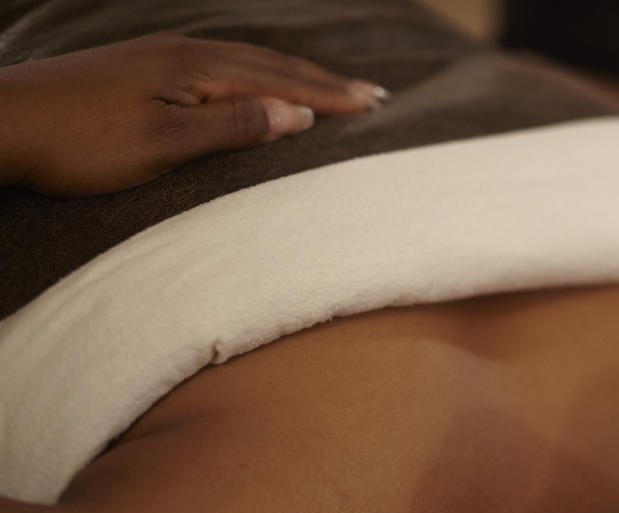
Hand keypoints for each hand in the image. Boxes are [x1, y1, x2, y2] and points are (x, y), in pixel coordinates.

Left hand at [0, 33, 386, 196]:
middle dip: (324, 81)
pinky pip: (221, 64)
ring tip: (327, 86)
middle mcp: (184, 53)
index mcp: (196, 70)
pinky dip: (257, 73)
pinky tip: (257, 81)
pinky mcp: (144, 67)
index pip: (281, 83)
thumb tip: (296, 116)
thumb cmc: (79, 142)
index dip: (330, 96)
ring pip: (247, 61)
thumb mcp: (162, 145)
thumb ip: (232, 128)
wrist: (1, 123)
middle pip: (271, 65)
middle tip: (371, 93)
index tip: (374, 104)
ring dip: (294, 74)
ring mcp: (161, 56)